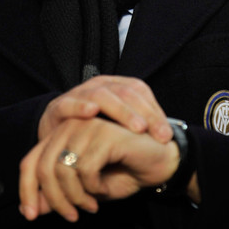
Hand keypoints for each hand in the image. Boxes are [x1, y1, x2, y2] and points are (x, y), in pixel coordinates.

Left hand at [20, 117, 179, 222]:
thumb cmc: (123, 172)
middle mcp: (71, 125)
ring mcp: (88, 126)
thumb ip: (58, 195)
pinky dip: (92, 187)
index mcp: (62, 135)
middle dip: (54, 199)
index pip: (30, 162)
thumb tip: (30, 209)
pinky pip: (85, 168)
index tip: (31, 215)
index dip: (26, 190)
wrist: (159, 164)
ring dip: (75, 196)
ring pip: (62, 169)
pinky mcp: (104, 132)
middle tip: (72, 215)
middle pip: (42, 167)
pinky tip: (103, 188)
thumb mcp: (85, 190)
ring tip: (91, 204)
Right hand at [38, 75, 172, 143]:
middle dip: (143, 113)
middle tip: (157, 134)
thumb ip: (141, 129)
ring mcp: (78, 93)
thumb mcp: (120, 131)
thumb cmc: (95, 137)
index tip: (167, 137)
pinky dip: (80, 106)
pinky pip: (69, 103)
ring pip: (102, 95)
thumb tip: (170, 139)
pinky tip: (92, 112)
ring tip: (137, 127)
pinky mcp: (58, 106)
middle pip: (124, 92)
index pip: (139, 91)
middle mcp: (99, 86)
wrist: (59, 143)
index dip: (155, 111)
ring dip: (121, 111)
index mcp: (116, 87)